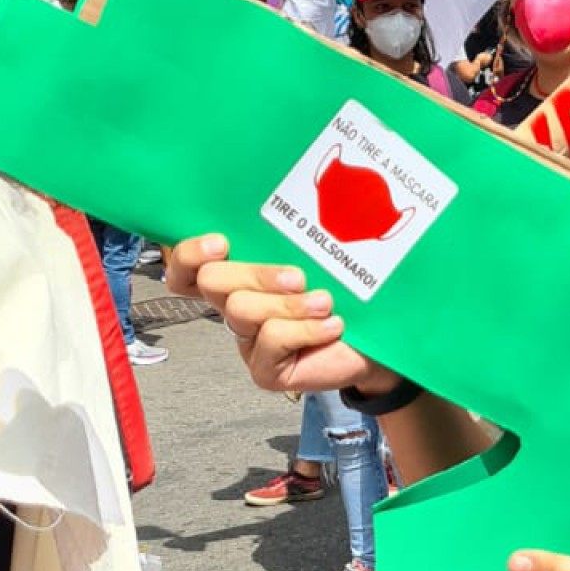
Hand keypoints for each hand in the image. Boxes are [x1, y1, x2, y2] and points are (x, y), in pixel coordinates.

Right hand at [163, 233, 391, 396]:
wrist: (382, 340)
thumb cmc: (349, 293)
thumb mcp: (318, 255)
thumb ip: (289, 239)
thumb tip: (284, 200)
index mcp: (240, 276)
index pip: (187, 266)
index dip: (191, 254)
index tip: (222, 242)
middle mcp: (237, 307)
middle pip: (211, 282)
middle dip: (256, 274)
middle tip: (298, 277)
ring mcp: (247, 341)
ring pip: (240, 309)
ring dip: (289, 304)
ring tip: (324, 303)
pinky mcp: (264, 370)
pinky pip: (269, 341)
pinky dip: (306, 330)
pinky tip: (332, 326)